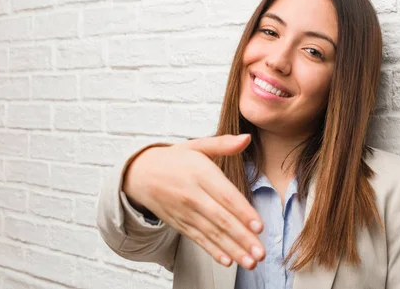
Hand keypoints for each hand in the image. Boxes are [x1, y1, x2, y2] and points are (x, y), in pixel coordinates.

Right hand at [123, 134, 264, 269]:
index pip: (225, 195)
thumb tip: (246, 138)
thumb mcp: (196, 146)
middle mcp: (192, 195)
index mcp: (200, 173)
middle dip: (242, 238)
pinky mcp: (180, 223)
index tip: (259, 226)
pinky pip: (198, 239)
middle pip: (221, 219)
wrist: (139, 174)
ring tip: (250, 262)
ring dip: (233, 249)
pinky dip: (213, 251)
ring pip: (212, 233)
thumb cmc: (173, 159)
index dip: (243, 212)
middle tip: (260, 253)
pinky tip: (227, 260)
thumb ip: (223, 144)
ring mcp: (185, 212)